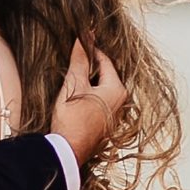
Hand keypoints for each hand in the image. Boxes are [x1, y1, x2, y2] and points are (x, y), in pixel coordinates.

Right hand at [49, 39, 125, 164]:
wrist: (68, 150)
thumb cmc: (72, 119)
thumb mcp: (74, 84)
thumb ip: (79, 60)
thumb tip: (83, 39)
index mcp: (117, 89)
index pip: (105, 61)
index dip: (92, 51)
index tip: (82, 43)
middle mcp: (121, 102)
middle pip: (105, 76)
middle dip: (91, 68)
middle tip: (75, 62)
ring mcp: (115, 116)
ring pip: (103, 90)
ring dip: (90, 84)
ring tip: (74, 81)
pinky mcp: (106, 126)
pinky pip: (101, 104)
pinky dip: (91, 97)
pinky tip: (77, 100)